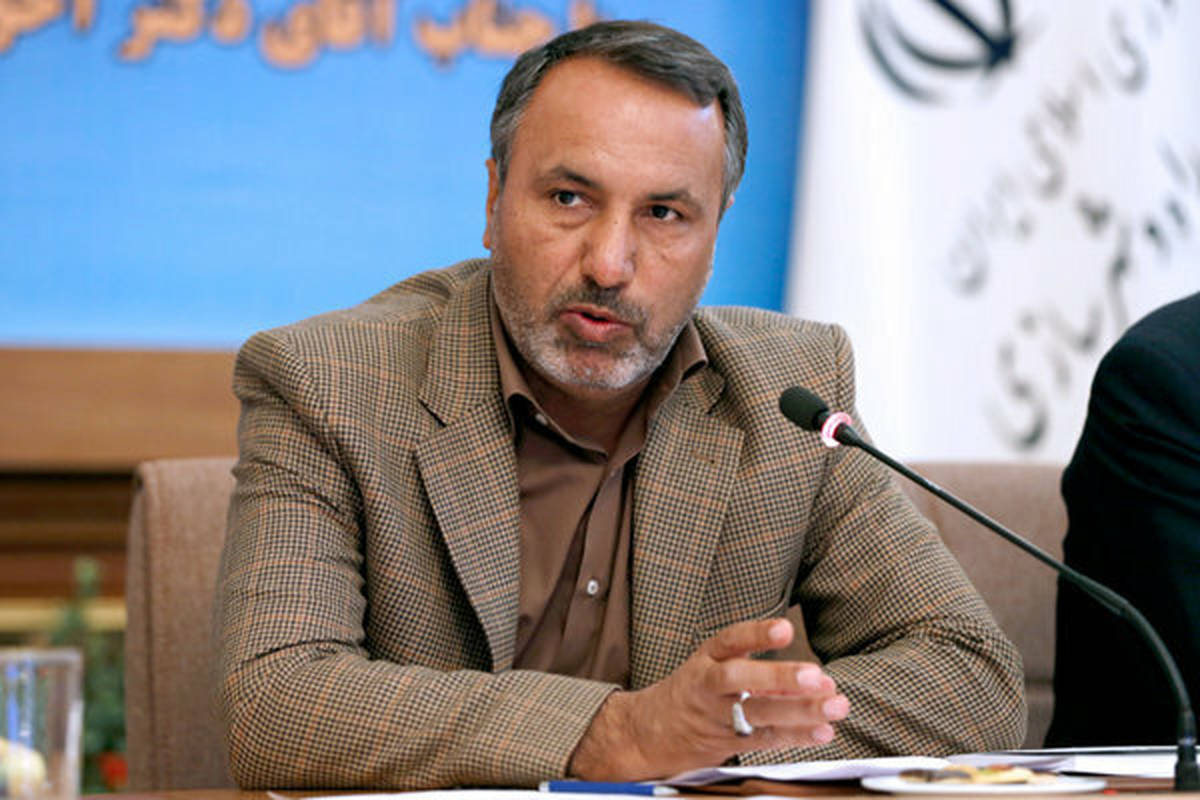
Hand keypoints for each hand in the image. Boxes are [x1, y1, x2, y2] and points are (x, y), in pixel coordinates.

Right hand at [568, 618, 849, 779]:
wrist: (644, 735)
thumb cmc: (690, 695)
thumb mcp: (713, 669)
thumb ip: (757, 672)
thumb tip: (808, 680)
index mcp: (705, 660)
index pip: (729, 641)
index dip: (756, 635)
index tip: (785, 629)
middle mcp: (707, 686)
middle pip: (740, 680)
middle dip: (779, 679)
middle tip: (816, 677)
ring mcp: (714, 717)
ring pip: (755, 714)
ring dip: (799, 712)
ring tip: (835, 705)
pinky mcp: (724, 743)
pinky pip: (763, 740)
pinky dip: (795, 737)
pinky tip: (822, 731)